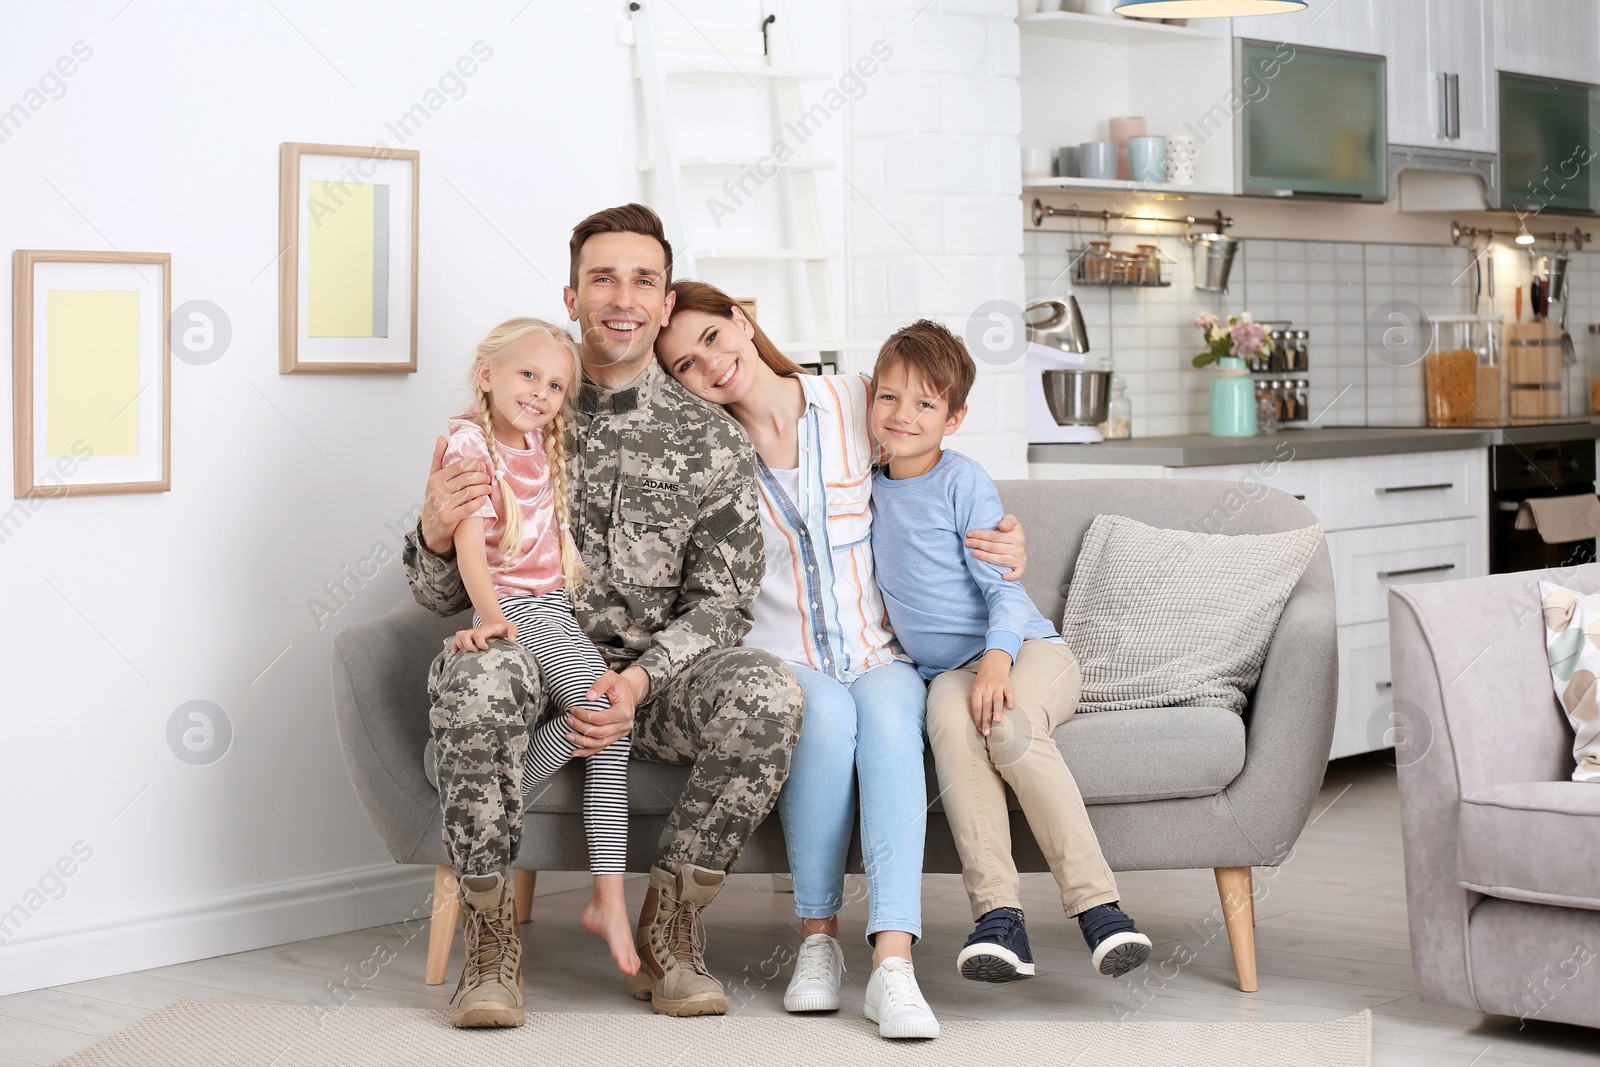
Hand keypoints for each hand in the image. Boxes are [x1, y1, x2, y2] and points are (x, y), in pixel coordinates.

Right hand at [422, 435, 492, 554]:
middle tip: (488, 478)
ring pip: (470, 492)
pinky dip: (479, 502)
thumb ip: (439, 458)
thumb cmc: (437, 498)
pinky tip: (483, 499)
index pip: (460, 466)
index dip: (475, 465)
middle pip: (467, 478)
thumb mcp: (434, 478)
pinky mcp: (450, 518)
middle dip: (482, 477)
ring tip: (488, 488)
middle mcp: (438, 490)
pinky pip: (469, 507)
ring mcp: (443, 505)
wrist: (431, 525)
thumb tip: (442, 437)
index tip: (482, 467)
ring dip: (483, 489)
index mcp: (436, 478)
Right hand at [452, 618, 516, 652]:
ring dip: (460, 646)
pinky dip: (454, 647)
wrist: (495, 625)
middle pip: (464, 635)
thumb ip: (513, 631)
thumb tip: (512, 640)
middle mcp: (474, 631)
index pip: (478, 635)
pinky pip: (455, 640)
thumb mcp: (510, 627)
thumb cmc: (503, 629)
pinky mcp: (467, 639)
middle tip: (476, 651)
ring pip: (458, 637)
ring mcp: (469, 634)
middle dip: (468, 645)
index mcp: (484, 630)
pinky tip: (455, 654)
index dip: (480, 643)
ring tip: (468, 653)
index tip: (486, 648)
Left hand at [568, 666, 645, 756]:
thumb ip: (600, 684)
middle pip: (599, 732)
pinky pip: (600, 747)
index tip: (572, 709)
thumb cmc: (619, 686)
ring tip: (568, 736)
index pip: (601, 718)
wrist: (629, 693)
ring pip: (599, 743)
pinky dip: (587, 751)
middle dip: (581, 727)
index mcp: (624, 712)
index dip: (584, 715)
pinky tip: (575, 752)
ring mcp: (620, 734)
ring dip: (582, 741)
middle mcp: (624, 726)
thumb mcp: (611, 678)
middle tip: (568, 720)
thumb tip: (588, 697)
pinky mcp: (614, 738)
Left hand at [966, 513, 1026, 580]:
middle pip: (996, 547)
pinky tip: (1003, 577)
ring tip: (974, 553)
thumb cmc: (1010, 531)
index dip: (982, 535)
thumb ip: (1008, 521)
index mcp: (1017, 535)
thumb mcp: (1011, 521)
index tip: (969, 534)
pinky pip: (1017, 573)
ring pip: (1001, 559)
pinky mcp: (1020, 568)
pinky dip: (1011, 576)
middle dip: (980, 544)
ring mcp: (1020, 559)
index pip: (996, 536)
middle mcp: (1019, 548)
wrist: (1018, 542)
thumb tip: (1002, 526)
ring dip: (987, 557)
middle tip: (967, 543)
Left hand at [969, 650, 1014, 736]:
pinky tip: (1011, 707)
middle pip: (985, 706)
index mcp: (976, 690)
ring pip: (996, 699)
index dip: (978, 719)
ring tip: (997, 721)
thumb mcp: (977, 689)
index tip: (980, 730)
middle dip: (986, 720)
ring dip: (996, 710)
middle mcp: (986, 688)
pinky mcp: (1007, 684)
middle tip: (987, 732)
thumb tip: (980, 723)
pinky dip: (1010, 699)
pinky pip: (1009, 692)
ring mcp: (997, 685)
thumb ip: (978, 703)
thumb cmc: (983, 681)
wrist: (993, 663)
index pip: (976, 707)